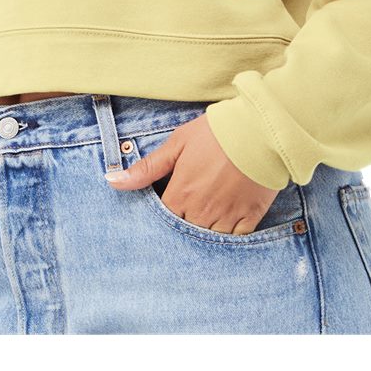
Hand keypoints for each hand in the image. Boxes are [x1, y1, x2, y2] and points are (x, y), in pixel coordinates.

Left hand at [105, 112, 279, 233]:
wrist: (259, 130)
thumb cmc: (216, 133)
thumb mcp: (178, 143)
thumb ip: (147, 167)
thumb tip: (112, 181)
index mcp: (181, 193)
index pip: (163, 220)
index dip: (163, 216)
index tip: (168, 207)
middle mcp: (201, 211)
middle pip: (184, 234)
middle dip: (183, 226)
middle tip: (187, 212)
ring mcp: (227, 217)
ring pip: (208, 240)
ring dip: (204, 233)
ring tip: (206, 217)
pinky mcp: (250, 217)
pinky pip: (235, 240)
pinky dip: (228, 237)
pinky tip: (226, 225)